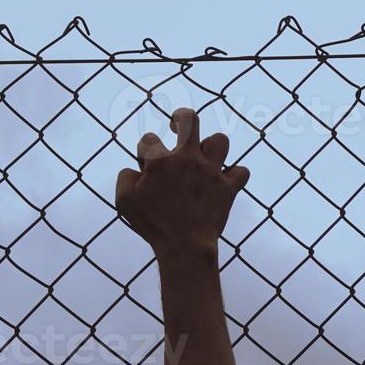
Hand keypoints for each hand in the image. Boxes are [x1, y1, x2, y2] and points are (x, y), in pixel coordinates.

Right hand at [115, 108, 248, 256]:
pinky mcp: (228, 188)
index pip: (148, 139)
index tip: (145, 170)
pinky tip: (224, 180)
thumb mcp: (123, 200)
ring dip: (210, 146)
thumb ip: (124, 177)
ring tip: (202, 157)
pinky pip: (241, 172)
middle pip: (189, 119)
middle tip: (176, 125)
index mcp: (160, 160)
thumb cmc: (153, 224)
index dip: (143, 152)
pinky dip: (234, 175)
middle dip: (181, 117)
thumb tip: (135, 170)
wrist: (185, 247)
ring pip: (220, 140)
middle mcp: (187, 159)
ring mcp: (211, 171)